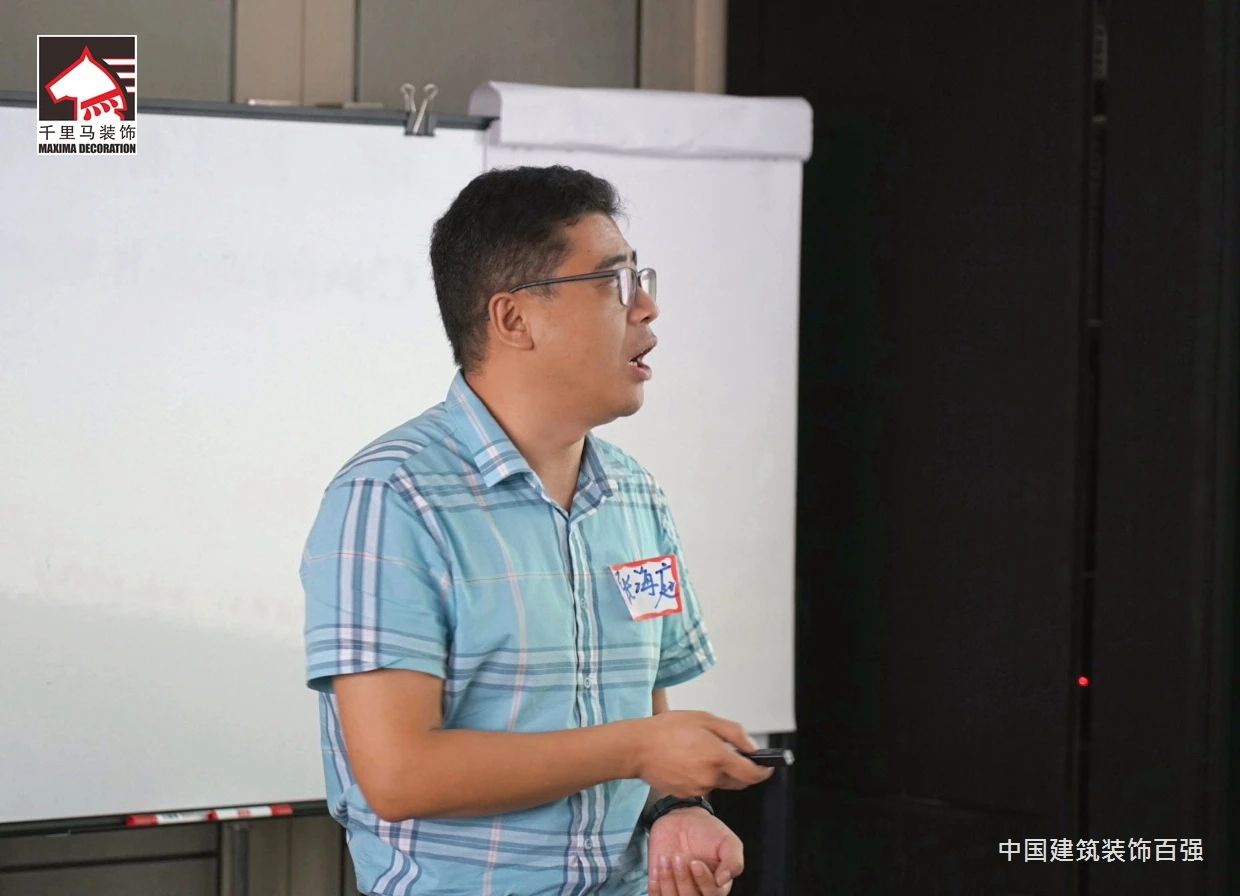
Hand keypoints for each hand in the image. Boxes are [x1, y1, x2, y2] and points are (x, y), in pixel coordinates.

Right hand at [632, 711, 773, 796]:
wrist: (637, 748)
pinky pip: (702, 787)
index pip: (753, 774)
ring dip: (718, 772)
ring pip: (719, 783)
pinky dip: (701, 776)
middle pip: (739, 781)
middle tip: (727, 752)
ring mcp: (698, 788)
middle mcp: (710, 777)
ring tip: (697, 752)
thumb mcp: (704, 719)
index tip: (767, 766)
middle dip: (740, 770)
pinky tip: (687, 762)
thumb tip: (752, 748)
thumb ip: (734, 733)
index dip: (764, 771)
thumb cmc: (667, 729)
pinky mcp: (686, 794)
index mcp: (718, 757)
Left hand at [648, 807, 742, 895]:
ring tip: (666, 859)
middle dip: (683, 880)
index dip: (703, 882)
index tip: (696, 862)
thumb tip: (724, 880)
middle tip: (679, 857)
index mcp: (717, 887)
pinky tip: (658, 868)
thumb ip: (733, 861)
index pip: (712, 895)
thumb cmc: (708, 832)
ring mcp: (678, 891)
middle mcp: (698, 892)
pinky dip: (655, 887)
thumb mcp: (728, 841)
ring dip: (667, 881)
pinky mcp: (661, 887)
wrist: (683, 819)